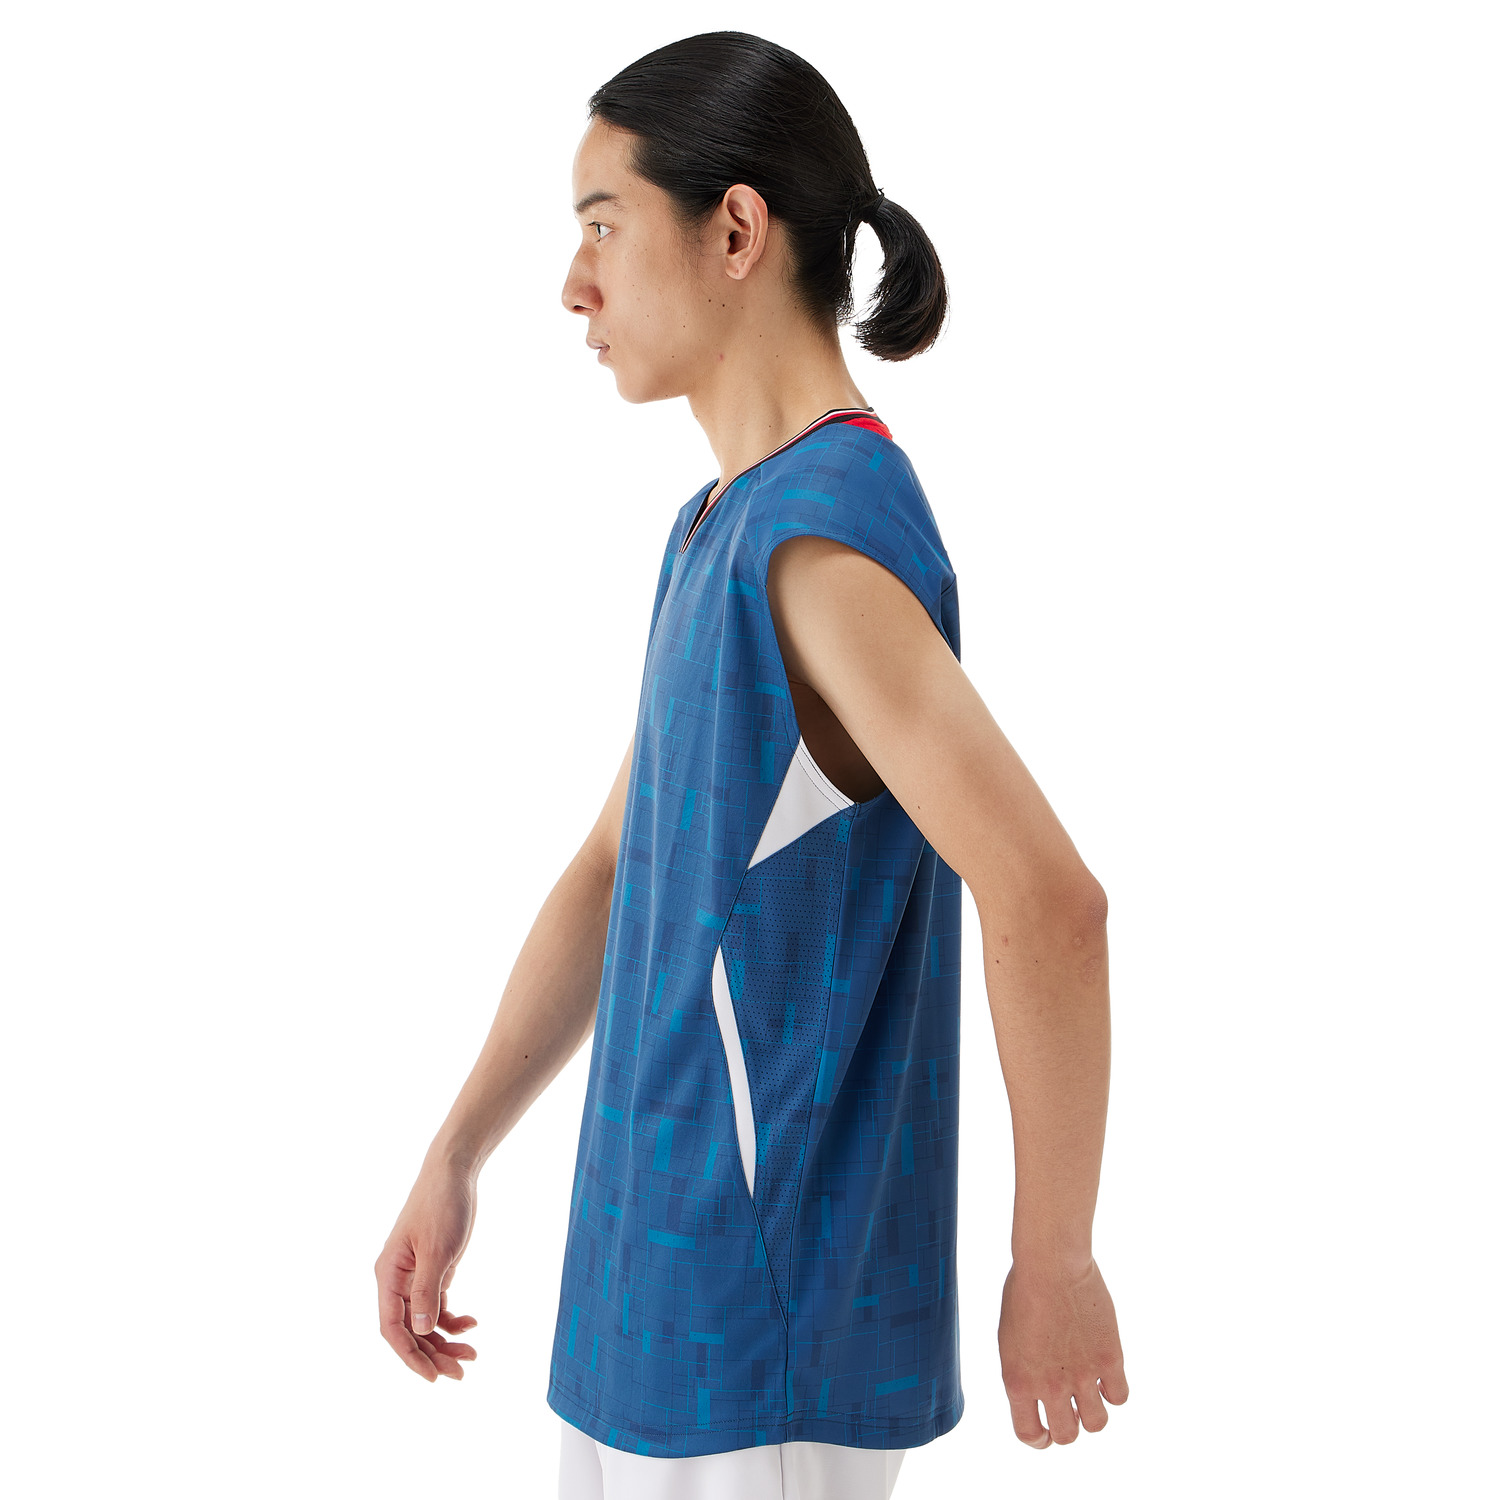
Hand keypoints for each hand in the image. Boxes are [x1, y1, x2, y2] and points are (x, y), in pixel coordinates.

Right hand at [375, 1162, 480, 1380]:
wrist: (453, 1173)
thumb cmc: (441, 1205)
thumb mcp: (438, 1250)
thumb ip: (428, 1290)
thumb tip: (420, 1330)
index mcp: (389, 1275)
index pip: (392, 1328)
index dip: (410, 1356)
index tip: (433, 1376)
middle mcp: (397, 1280)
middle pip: (410, 1330)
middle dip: (433, 1353)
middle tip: (461, 1372)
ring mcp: (414, 1277)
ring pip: (424, 1322)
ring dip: (444, 1340)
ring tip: (471, 1355)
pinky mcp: (432, 1271)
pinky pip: (437, 1306)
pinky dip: (452, 1319)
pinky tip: (471, 1325)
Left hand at [998, 1254, 1127, 1446]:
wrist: (1050, 1264)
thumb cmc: (1025, 1291)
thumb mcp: (1010, 1338)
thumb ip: (1023, 1372)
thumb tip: (1039, 1393)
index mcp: (1017, 1381)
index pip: (1029, 1433)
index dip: (1040, 1439)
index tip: (1047, 1433)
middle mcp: (1050, 1386)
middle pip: (1066, 1436)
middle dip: (1068, 1427)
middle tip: (1072, 1410)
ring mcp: (1082, 1376)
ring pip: (1097, 1424)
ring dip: (1093, 1414)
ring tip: (1090, 1393)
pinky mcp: (1109, 1360)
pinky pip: (1120, 1396)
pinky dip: (1114, 1390)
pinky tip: (1107, 1373)